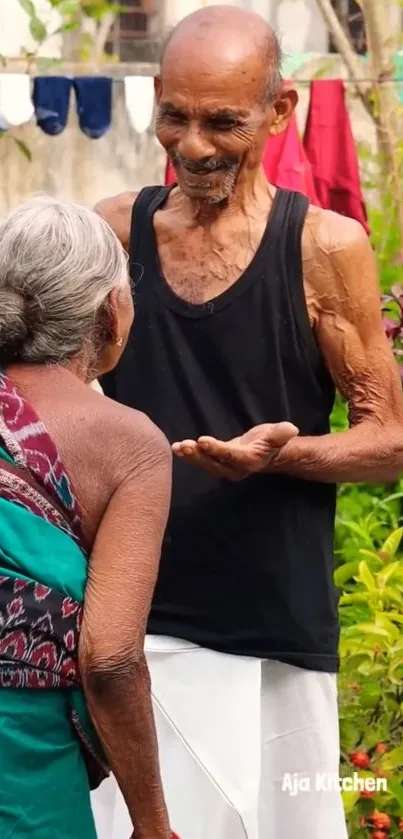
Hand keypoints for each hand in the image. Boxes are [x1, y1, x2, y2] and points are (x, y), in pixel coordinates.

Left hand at [171, 422, 298, 479]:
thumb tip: (291, 428)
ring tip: (177, 447)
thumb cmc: (273, 441)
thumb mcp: (279, 435)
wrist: (269, 453)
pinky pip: (202, 461)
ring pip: (205, 464)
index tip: (202, 440)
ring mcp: (225, 468)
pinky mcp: (217, 463)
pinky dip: (190, 455)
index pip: (230, 455)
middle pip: (214, 462)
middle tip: (183, 446)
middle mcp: (235, 468)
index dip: (216, 449)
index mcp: (248, 460)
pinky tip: (177, 448)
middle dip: (198, 455)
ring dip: (190, 456)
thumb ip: (281, 433)